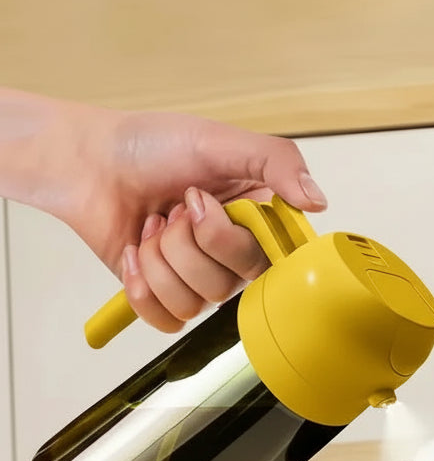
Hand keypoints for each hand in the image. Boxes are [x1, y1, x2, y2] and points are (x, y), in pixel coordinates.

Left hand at [68, 108, 327, 333]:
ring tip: (151, 224)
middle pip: (229, 283)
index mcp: (255, 221)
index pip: (269, 259)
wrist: (88, 162)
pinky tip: (134, 252)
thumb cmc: (152, 147)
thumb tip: (318, 202)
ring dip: (159, 260)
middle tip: (172, 208)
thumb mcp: (221, 141)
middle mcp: (232, 255)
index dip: (230, 240)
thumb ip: (278, 162)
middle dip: (185, 243)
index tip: (201, 204)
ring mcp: (198, 278)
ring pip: (195, 302)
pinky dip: (142, 286)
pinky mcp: (164, 297)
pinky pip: (167, 319)